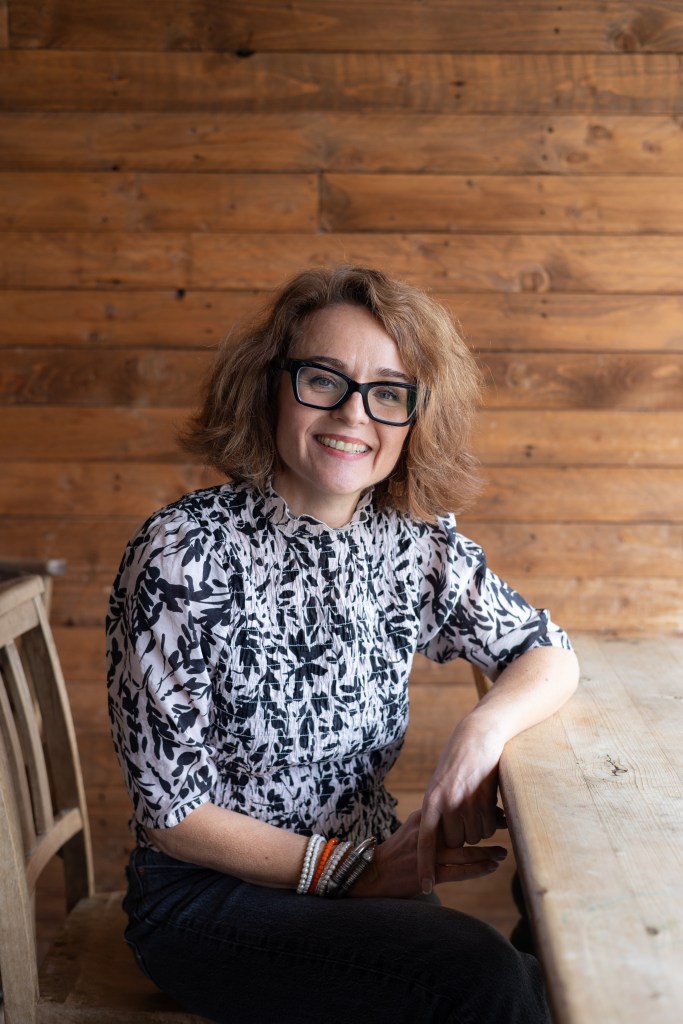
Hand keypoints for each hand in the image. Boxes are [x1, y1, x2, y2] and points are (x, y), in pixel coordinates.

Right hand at [351, 810, 506, 898]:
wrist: (374, 873)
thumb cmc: (397, 851)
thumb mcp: (413, 827)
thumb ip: (434, 820)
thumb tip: (457, 814)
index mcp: (424, 817)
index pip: (457, 809)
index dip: (479, 809)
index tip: (497, 810)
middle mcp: (428, 832)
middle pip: (464, 827)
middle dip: (487, 827)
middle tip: (507, 826)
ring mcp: (429, 853)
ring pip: (465, 850)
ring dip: (487, 851)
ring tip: (502, 852)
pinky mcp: (430, 873)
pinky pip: (460, 871)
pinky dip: (478, 868)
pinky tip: (491, 867)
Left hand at [417, 714, 505, 892]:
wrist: (478, 736)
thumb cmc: (459, 760)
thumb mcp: (441, 784)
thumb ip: (438, 808)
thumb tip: (439, 837)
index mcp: (430, 801)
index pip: (425, 841)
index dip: (425, 865)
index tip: (425, 887)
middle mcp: (444, 804)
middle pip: (455, 844)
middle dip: (463, 837)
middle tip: (468, 815)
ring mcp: (464, 802)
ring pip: (474, 837)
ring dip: (480, 827)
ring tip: (478, 802)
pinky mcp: (483, 798)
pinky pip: (489, 826)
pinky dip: (493, 820)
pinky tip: (490, 800)